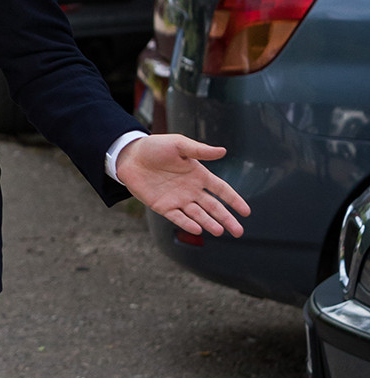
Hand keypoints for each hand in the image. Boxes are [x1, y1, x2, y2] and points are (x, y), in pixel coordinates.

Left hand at [115, 134, 249, 237]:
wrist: (131, 156)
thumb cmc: (156, 147)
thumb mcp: (180, 145)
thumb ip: (200, 150)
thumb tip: (223, 151)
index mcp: (199, 175)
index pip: (222, 190)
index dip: (234, 200)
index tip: (246, 212)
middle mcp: (191, 190)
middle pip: (213, 207)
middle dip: (226, 219)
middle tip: (238, 232)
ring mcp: (178, 200)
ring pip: (198, 215)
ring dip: (209, 223)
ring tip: (220, 231)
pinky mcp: (163, 207)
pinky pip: (178, 218)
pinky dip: (187, 224)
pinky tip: (198, 229)